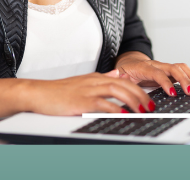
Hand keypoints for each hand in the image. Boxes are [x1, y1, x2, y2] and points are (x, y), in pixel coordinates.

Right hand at [24, 69, 156, 115]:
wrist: (39, 93)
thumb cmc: (58, 91)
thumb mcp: (82, 82)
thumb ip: (101, 79)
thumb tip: (116, 75)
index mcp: (95, 78)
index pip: (122, 81)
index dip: (139, 90)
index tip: (149, 100)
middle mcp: (94, 82)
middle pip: (123, 84)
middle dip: (140, 95)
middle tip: (151, 106)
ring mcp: (87, 90)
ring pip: (116, 91)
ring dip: (132, 100)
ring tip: (142, 110)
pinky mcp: (81, 101)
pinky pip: (102, 103)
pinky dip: (114, 108)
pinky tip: (122, 114)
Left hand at [115, 52, 189, 96]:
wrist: (130, 62)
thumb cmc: (126, 70)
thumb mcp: (120, 74)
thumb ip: (120, 77)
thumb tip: (119, 77)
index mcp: (144, 67)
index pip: (157, 73)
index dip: (166, 82)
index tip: (172, 93)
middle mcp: (156, 65)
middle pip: (173, 68)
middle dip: (183, 80)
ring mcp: (164, 67)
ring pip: (180, 67)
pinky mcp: (169, 70)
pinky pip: (182, 70)